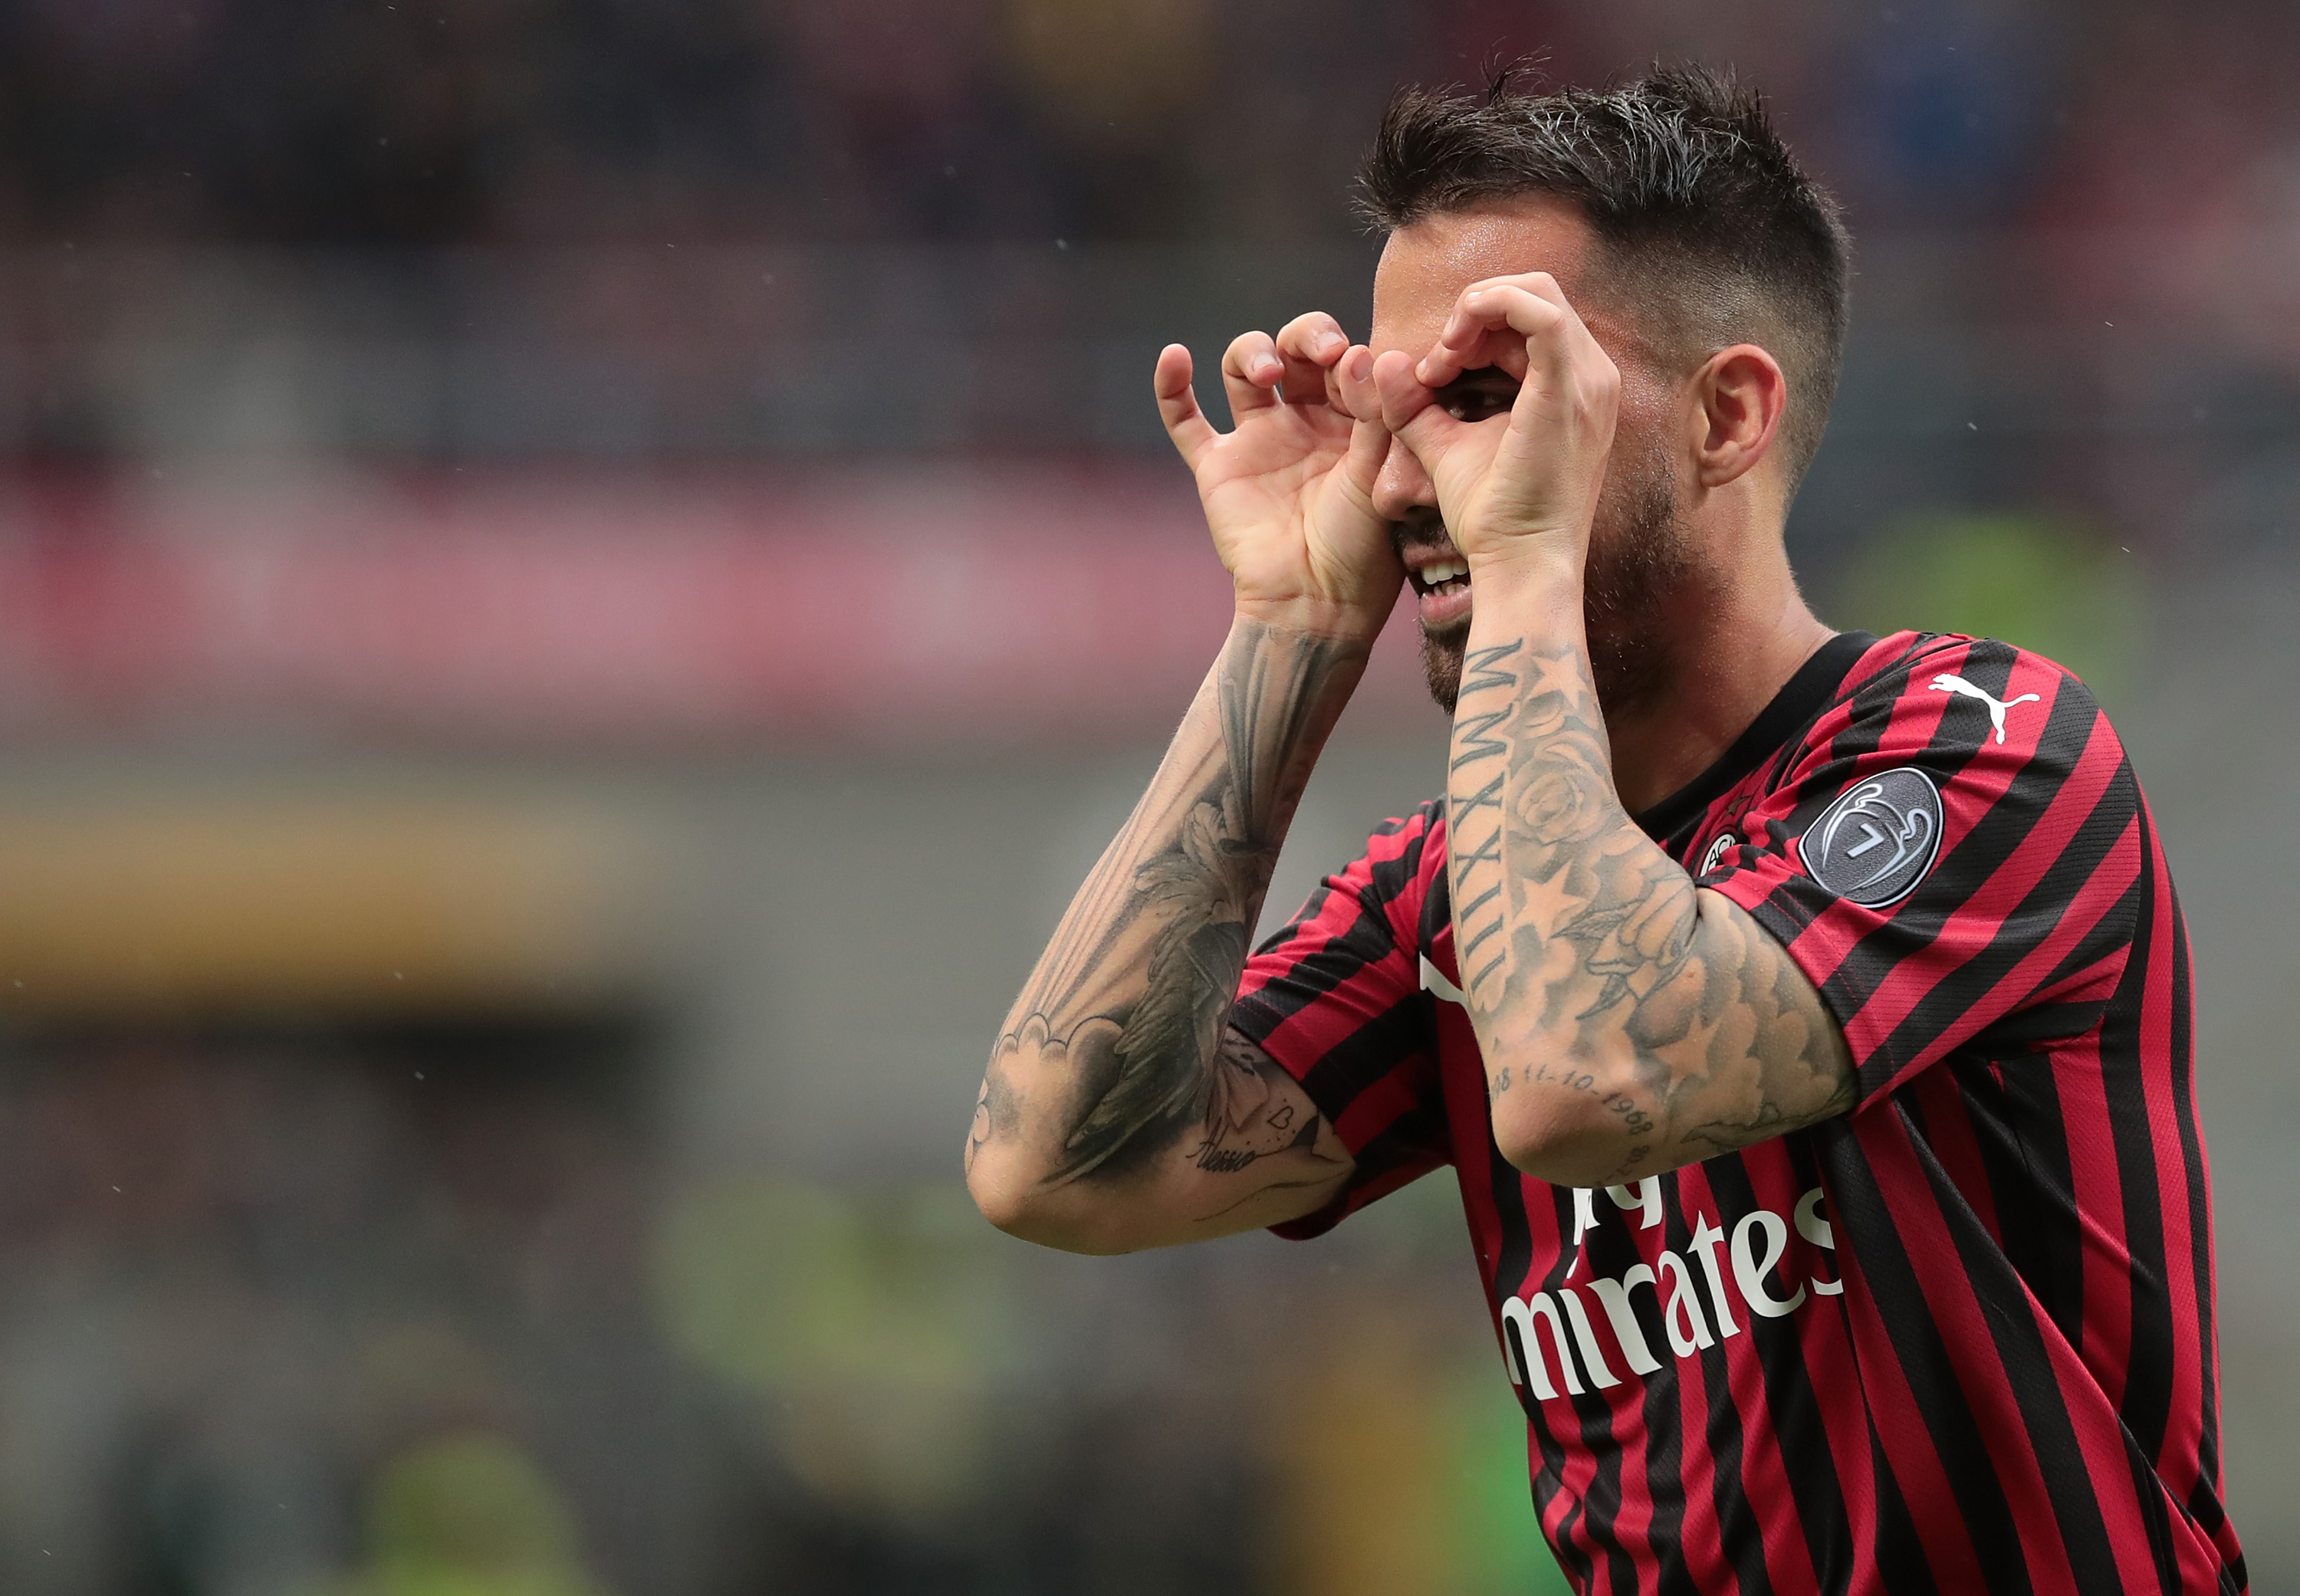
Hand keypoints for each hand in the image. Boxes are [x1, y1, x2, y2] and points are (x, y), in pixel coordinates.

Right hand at [1157, 313, 1399, 640]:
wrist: (1315, 603)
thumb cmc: (1362, 546)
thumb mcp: (1382, 475)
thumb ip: (1376, 413)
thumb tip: (1363, 352)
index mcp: (1353, 419)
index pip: (1347, 358)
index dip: (1349, 349)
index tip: (1357, 362)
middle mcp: (1305, 420)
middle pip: (1296, 349)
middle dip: (1306, 336)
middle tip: (1323, 350)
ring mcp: (1259, 440)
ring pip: (1244, 370)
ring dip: (1252, 352)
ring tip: (1268, 371)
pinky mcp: (1218, 466)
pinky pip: (1184, 420)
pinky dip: (1172, 387)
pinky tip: (1174, 356)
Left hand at [1372, 273, 1619, 577]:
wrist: (1521, 564)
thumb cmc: (1493, 517)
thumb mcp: (1448, 447)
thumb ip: (1418, 405)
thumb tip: (1386, 361)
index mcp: (1573, 387)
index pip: (1528, 318)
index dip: (1473, 329)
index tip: (1433, 374)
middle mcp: (1592, 376)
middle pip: (1533, 295)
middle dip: (1475, 314)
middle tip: (1436, 364)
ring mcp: (1588, 380)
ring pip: (1535, 293)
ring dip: (1475, 313)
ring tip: (1441, 363)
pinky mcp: (1568, 388)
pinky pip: (1539, 312)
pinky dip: (1490, 310)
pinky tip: (1451, 350)